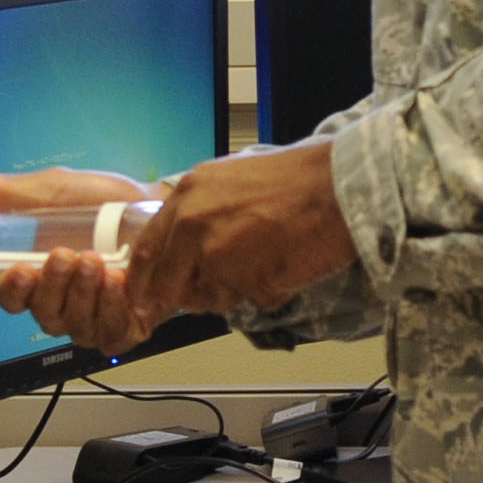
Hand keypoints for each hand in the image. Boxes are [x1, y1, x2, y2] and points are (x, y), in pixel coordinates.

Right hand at [0, 159, 164, 352]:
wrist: (159, 206)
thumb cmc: (104, 201)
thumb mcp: (54, 191)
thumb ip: (6, 192)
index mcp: (39, 275)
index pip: (11, 300)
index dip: (11, 292)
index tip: (20, 271)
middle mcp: (63, 303)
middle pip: (43, 316)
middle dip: (54, 288)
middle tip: (69, 255)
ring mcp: (95, 318)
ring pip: (75, 329)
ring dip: (84, 296)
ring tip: (98, 263)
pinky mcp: (128, 326)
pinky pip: (111, 336)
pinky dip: (113, 313)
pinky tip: (120, 286)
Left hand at [126, 140, 357, 324]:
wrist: (338, 188)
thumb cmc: (295, 180)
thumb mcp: (230, 180)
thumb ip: (200, 213)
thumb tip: (184, 252)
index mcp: (187, 195)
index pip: (146, 250)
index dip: (145, 281)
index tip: (146, 299)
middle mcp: (193, 225)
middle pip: (169, 285)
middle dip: (180, 300)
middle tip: (205, 296)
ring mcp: (217, 256)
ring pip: (208, 299)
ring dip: (230, 292)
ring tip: (264, 261)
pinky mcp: (245, 282)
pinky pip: (246, 302)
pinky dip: (263, 293)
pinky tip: (283, 265)